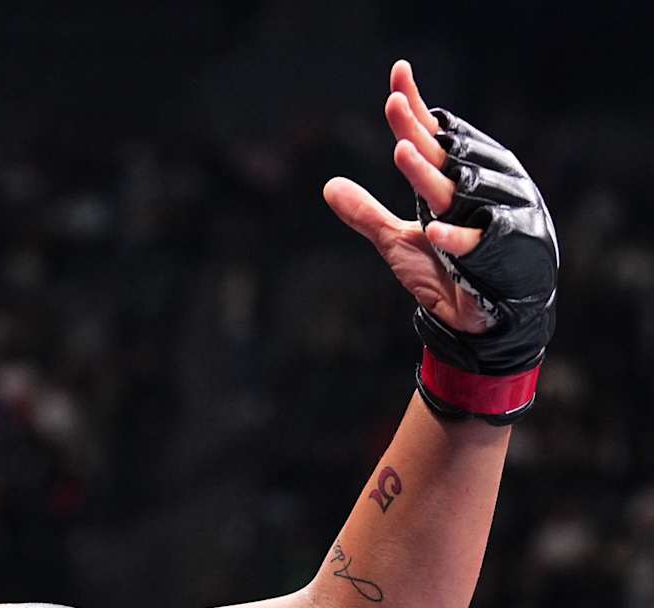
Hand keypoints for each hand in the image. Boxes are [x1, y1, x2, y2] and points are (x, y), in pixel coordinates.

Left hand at [322, 60, 490, 334]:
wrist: (484, 316)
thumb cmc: (448, 271)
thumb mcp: (397, 241)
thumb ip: (367, 214)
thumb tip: (329, 186)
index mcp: (450, 183)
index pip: (431, 138)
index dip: (414, 109)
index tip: (397, 75)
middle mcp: (471, 192)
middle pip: (441, 156)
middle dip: (416, 131)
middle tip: (392, 104)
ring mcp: (485, 219)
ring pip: (453, 190)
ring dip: (427, 173)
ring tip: (401, 150)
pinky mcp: (494, 253)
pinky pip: (473, 241)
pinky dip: (453, 236)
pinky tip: (430, 229)